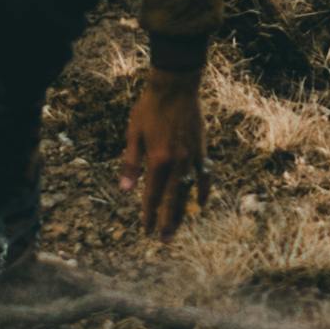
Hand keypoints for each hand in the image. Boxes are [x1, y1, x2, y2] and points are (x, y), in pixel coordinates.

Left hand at [114, 52, 205, 232]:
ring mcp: (192, 158)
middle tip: (164, 241)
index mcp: (157, 160)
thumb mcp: (133, 134)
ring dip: (183, 212)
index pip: (151, 194)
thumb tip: (125, 190)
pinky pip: (204, 176)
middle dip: (166, 221)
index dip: (148, 214)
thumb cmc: (149, 108)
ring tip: (178, 229)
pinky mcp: (202, 151)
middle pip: (171, 199)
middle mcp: (177, 163)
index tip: (146, 230)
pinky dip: (203, 191)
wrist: (176, 87)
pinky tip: (200, 204)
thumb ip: (130, 164)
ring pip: (187, 192)